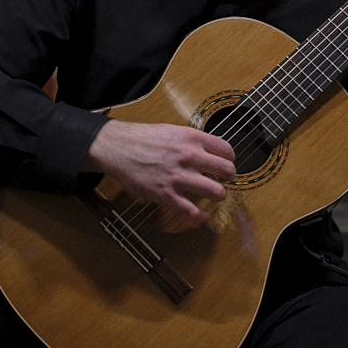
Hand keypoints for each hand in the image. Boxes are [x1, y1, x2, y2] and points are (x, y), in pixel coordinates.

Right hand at [82, 120, 235, 224]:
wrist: (118, 148)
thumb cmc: (143, 138)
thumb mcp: (173, 130)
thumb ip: (192, 141)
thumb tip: (209, 151)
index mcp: (192, 138)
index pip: (226, 150)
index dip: (229, 159)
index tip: (225, 164)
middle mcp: (189, 156)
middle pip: (227, 171)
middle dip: (228, 177)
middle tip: (222, 180)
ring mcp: (179, 177)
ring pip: (217, 192)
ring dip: (218, 196)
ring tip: (213, 195)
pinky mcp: (167, 195)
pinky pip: (193, 212)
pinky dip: (201, 216)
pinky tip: (201, 214)